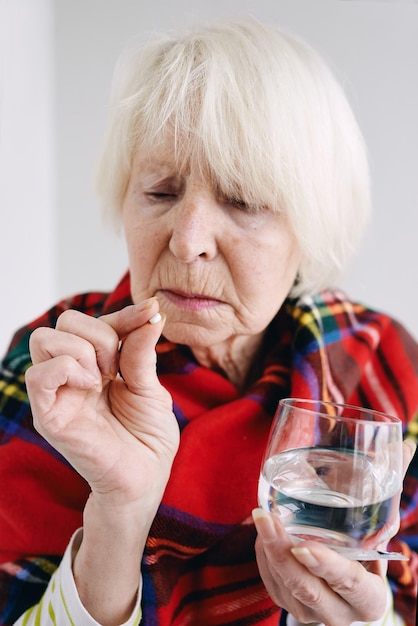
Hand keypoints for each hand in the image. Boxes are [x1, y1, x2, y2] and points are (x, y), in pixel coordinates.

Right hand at [26, 299, 178, 510]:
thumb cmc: (148, 437)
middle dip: (100, 334)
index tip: (152, 312)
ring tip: (103, 379)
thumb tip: (150, 311)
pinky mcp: (48, 415)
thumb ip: (142, 350)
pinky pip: (37, 375)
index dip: (125, 314)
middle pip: (65, 321)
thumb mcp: (151, 387)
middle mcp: (72, 374)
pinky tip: (90, 386)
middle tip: (117, 368)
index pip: (97, 322)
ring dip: (83, 350)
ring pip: (44, 338)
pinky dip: (65, 368)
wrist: (145, 478)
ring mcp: (57, 393)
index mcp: (97, 365)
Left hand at [253, 439, 415, 625]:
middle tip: (266, 517)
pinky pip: (269, 581)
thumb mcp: (380, 524)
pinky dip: (263, 554)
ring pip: (282, 583)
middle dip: (282, 552)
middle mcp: (338, 612)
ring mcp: (308, 612)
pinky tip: (263, 529)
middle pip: (306, 587)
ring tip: (260, 514)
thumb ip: (390, 486)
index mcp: (368, 598)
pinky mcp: (285, 604)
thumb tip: (406, 445)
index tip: (303, 545)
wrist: (347, 586)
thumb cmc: (368, 548)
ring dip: (267, 547)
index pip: (350, 582)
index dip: (327, 565)